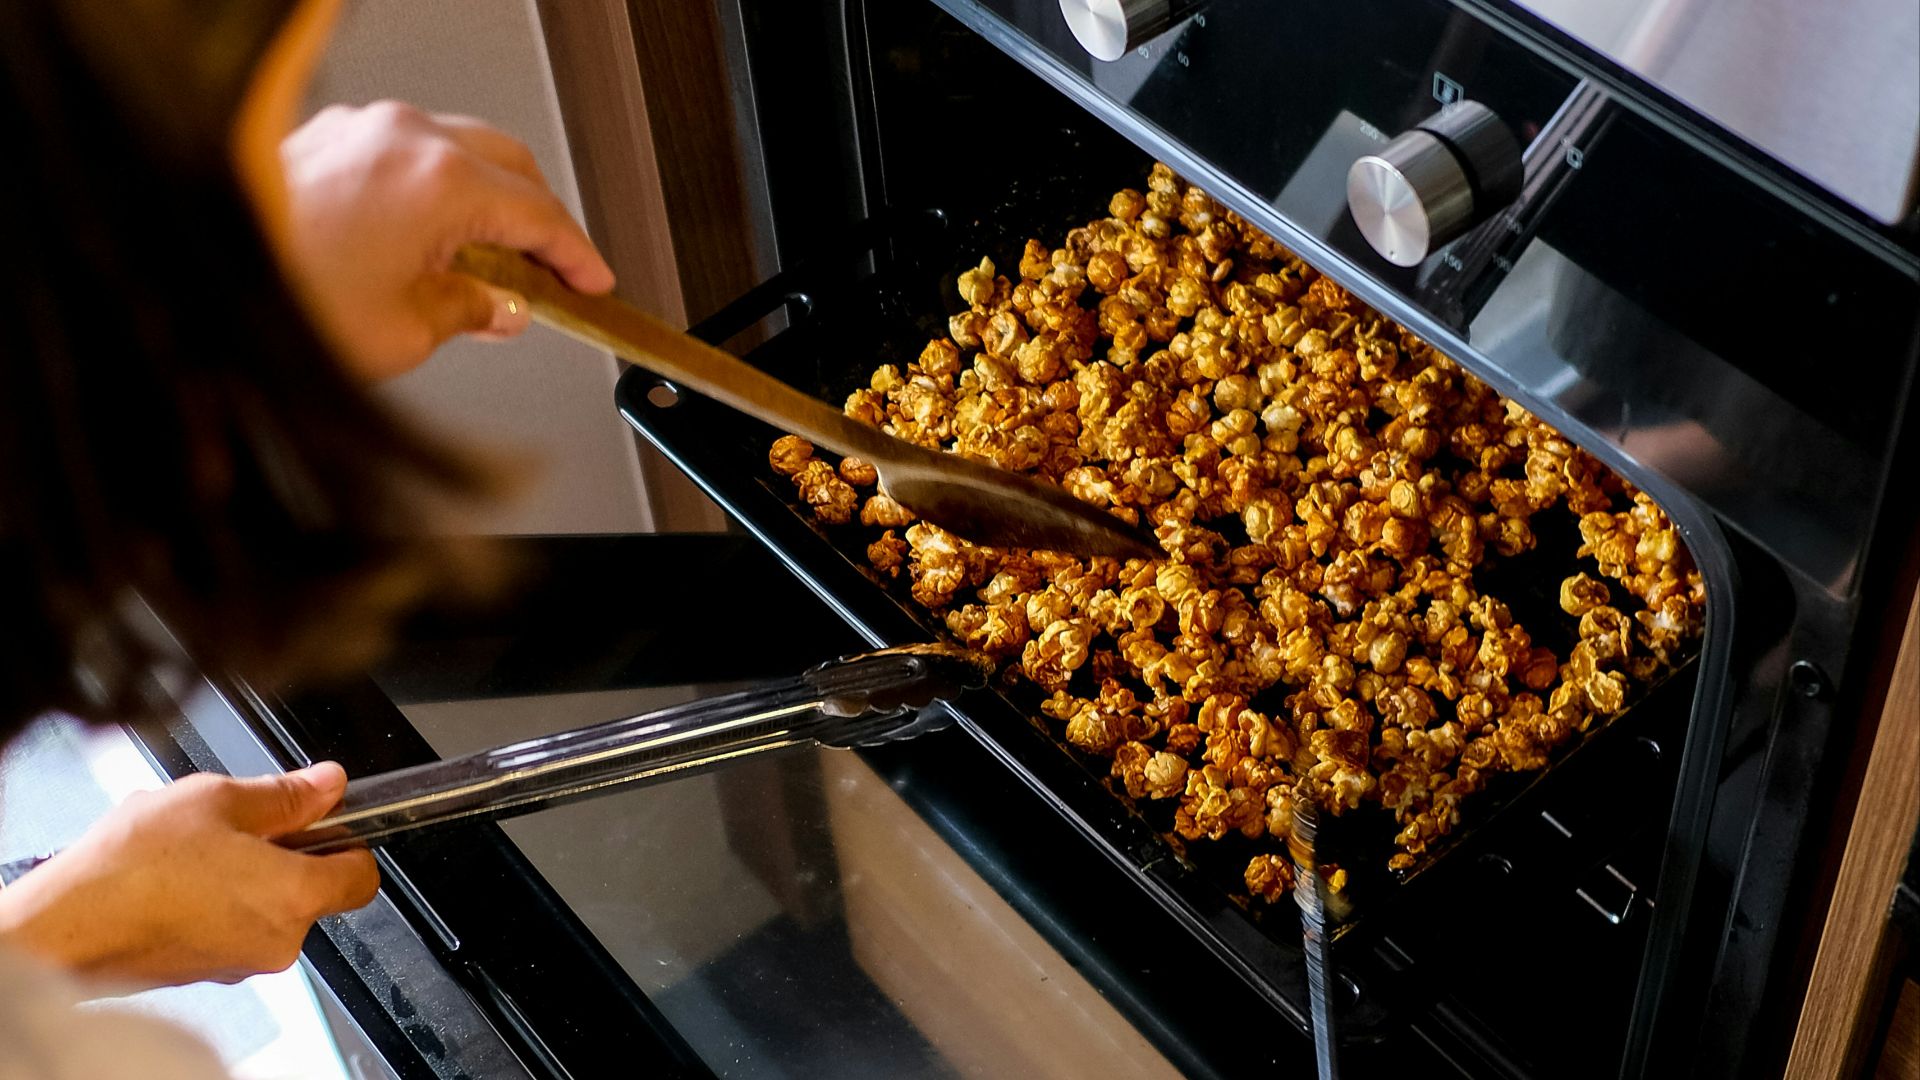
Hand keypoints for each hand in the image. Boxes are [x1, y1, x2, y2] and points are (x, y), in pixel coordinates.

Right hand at [0, 764, 377, 989]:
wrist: (62, 928)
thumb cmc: (132, 869)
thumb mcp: (217, 800)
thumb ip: (284, 794)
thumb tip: (327, 784)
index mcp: (295, 895)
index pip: (363, 877)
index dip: (348, 842)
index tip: (324, 821)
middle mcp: (278, 939)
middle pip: (313, 890)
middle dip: (286, 854)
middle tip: (242, 826)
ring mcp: (241, 962)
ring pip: (267, 907)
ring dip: (246, 875)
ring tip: (197, 849)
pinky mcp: (205, 971)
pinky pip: (231, 927)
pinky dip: (216, 901)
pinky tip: (176, 877)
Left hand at [278, 101, 614, 380]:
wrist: (194, 280)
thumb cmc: (285, 301)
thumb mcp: (406, 330)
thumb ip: (472, 310)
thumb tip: (501, 305)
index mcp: (440, 182)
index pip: (542, 214)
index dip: (578, 256)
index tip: (594, 283)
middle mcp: (405, 139)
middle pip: (511, 166)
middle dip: (539, 220)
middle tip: (551, 276)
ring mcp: (362, 130)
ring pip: (461, 150)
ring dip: (487, 201)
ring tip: (487, 265)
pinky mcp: (326, 137)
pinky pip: (406, 152)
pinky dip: (435, 190)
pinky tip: (431, 240)